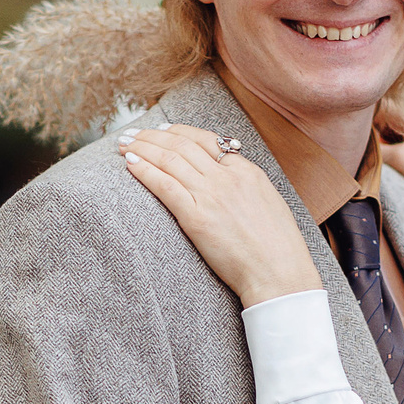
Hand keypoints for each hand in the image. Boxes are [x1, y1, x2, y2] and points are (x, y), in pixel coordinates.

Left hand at [122, 124, 324, 307]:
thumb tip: (229, 178)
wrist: (279, 273)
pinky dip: (144, 170)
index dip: (179, 132)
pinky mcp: (196, 218)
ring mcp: (211, 195)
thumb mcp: (268, 202)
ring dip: (143, 147)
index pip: (207, 140)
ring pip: (170, 159)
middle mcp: (227, 177)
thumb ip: (245, 186)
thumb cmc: (277, 248)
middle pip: (182, 145)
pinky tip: (130, 162)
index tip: (162, 130)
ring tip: (124, 144)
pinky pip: (165, 185)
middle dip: (153, 136)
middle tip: (133, 133)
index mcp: (247, 171)